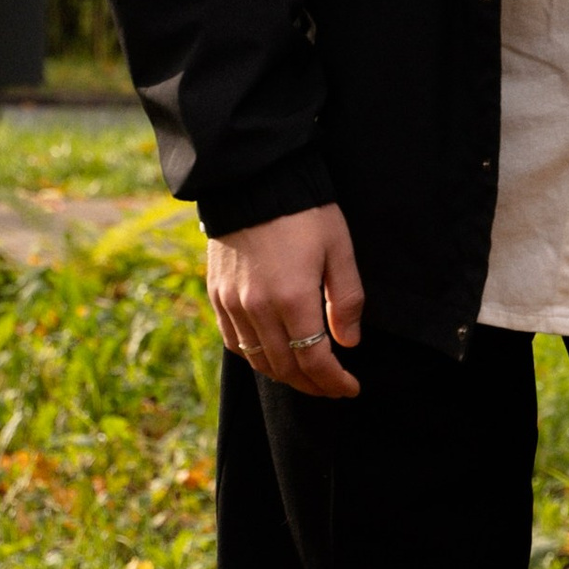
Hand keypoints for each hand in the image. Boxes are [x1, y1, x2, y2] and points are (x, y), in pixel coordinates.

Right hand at [207, 204, 366, 397]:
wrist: (254, 181)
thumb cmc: (305, 212)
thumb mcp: (339, 249)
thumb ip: (346, 300)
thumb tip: (348, 343)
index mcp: (293, 299)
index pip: (314, 360)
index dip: (334, 381)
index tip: (350, 388)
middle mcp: (258, 309)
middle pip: (285, 367)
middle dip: (312, 384)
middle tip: (332, 388)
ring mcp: (233, 304)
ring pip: (258, 360)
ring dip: (284, 375)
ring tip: (306, 377)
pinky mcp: (217, 295)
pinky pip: (234, 342)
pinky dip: (255, 357)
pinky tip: (271, 357)